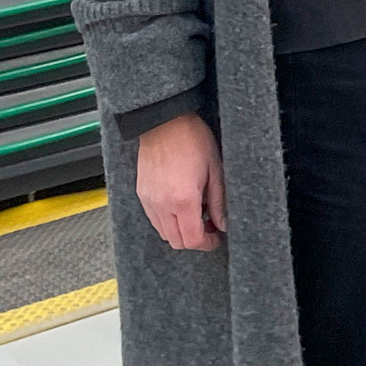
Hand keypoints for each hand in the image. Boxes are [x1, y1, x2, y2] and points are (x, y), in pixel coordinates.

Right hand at [136, 112, 226, 251]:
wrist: (165, 122)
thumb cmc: (192, 139)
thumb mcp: (215, 170)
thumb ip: (219, 202)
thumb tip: (223, 224)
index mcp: (182, 200)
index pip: (192, 240)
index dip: (207, 244)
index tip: (217, 237)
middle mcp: (161, 204)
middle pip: (176, 241)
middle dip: (195, 240)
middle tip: (210, 227)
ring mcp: (148, 200)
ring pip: (163, 232)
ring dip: (180, 231)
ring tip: (196, 213)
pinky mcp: (141, 193)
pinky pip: (154, 218)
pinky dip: (168, 220)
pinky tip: (181, 205)